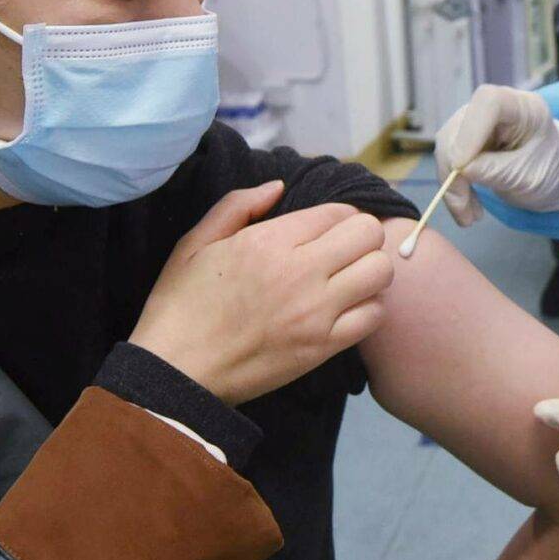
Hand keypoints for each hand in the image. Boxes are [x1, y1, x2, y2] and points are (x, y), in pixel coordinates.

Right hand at [132, 184, 393, 404]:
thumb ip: (237, 206)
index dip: (338, 216)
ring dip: (370, 270)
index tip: (326, 230)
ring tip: (348, 278)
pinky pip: (374, 316)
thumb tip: (278, 186)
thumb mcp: (194, 243)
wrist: (177, 373)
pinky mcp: (323, 347)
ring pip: (381, 272)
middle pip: (369, 235)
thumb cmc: (181, 306)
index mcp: (268, 241)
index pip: (338, 212)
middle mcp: (300, 272)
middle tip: (342, 250)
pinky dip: (368, 307)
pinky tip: (346, 308)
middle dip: (361, 236)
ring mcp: (316, 312)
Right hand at [434, 86, 558, 226]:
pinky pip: (447, 158)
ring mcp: (477, 120)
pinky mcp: (464, 136)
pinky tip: (466, 207)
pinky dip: (452, 186)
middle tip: (465, 213)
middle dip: (455, 172)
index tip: (461, 168)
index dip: (470, 132)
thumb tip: (461, 170)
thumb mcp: (529, 178)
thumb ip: (498, 171)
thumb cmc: (548, 173)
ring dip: (451, 184)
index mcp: (525, 108)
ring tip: (469, 217)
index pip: (488, 102)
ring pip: (446, 145)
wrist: (549, 178)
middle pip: (459, 127)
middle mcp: (496, 106)